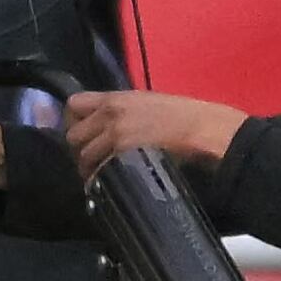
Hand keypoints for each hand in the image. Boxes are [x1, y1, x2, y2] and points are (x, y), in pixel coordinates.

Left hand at [67, 91, 247, 178]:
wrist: (207, 131)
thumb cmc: (187, 117)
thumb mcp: (149, 103)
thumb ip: (122, 111)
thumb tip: (103, 126)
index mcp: (116, 98)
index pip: (73, 104)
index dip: (73, 121)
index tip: (83, 133)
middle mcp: (110, 114)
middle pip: (73, 135)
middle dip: (81, 149)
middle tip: (93, 159)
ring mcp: (115, 134)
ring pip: (83, 155)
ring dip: (90, 167)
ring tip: (102, 173)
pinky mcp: (122, 154)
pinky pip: (97, 170)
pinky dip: (98, 178)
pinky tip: (107, 183)